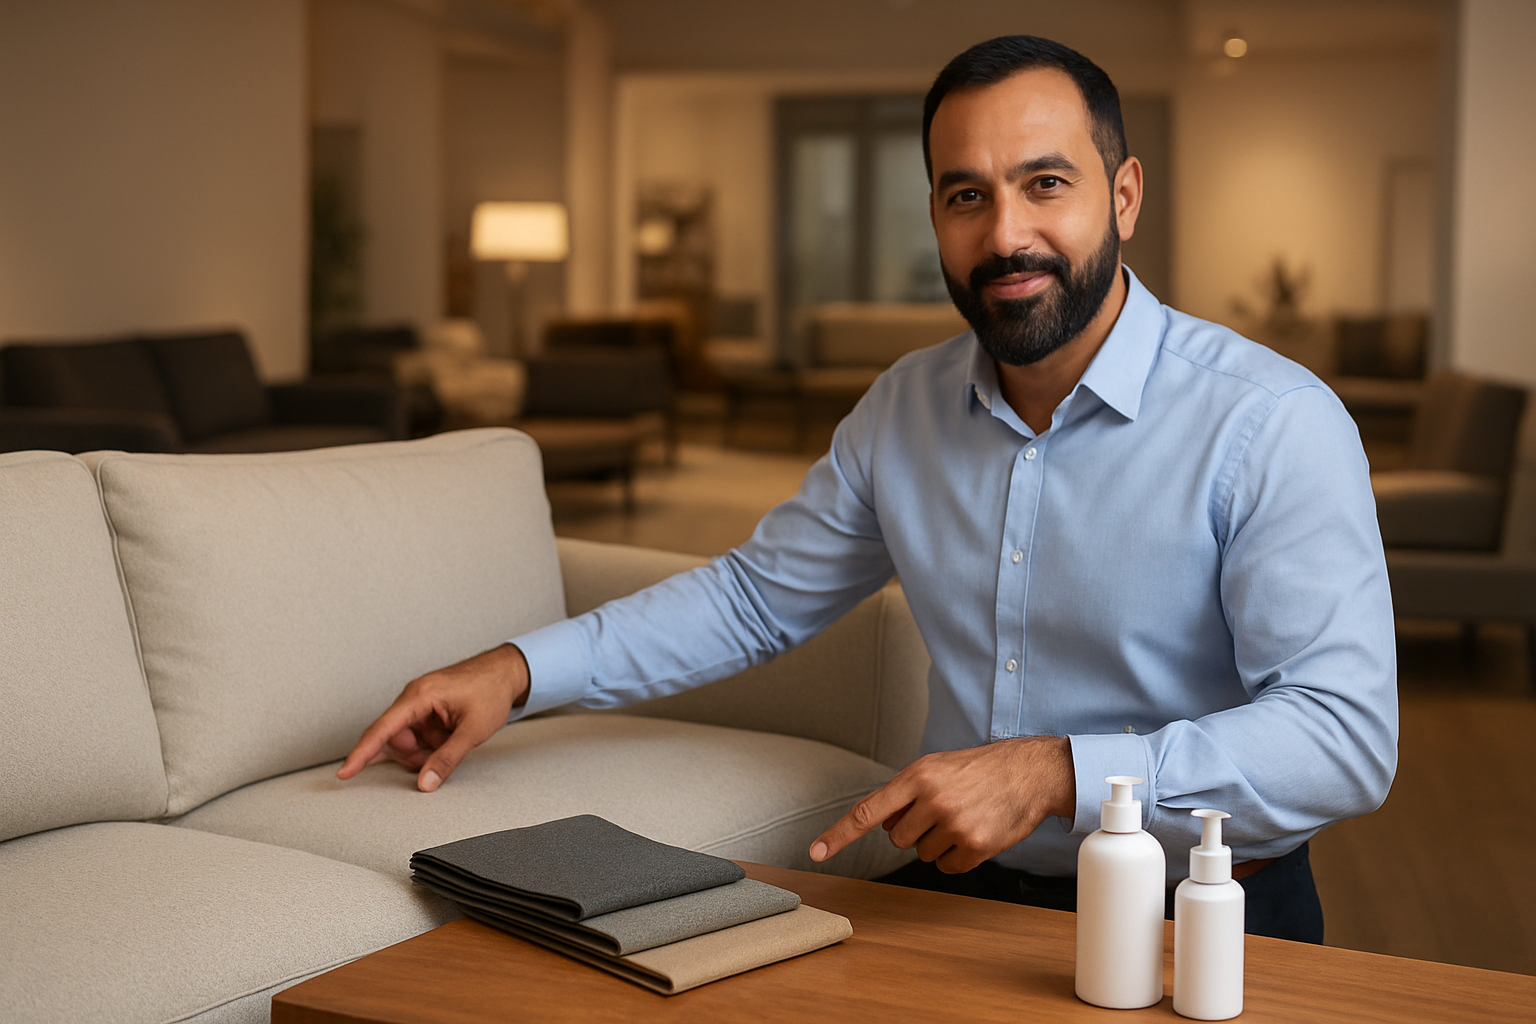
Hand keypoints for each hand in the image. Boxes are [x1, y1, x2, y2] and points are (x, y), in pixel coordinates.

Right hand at [337, 643, 529, 791]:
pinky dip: (430, 744)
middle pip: (393, 739)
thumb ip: (448, 758)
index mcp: (419, 695)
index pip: (382, 729)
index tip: (344, 773)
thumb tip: (425, 783)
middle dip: (412, 755)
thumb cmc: (491, 691)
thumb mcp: (473, 730)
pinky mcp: (427, 710)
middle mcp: (413, 697)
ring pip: (406, 740)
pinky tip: (448, 739)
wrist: (508, 671)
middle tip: (440, 755)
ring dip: (423, 751)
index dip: (361, 754)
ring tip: (450, 742)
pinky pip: (418, 735)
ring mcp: (420, 704)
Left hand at [809, 736, 1074, 872]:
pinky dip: (958, 857)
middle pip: (898, 839)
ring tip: (964, 817)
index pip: (868, 810)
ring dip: (938, 842)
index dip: (839, 834)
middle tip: (943, 811)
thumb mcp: (937, 767)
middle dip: (915, 830)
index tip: (816, 851)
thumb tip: (882, 825)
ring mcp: (954, 824)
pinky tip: (976, 833)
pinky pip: (948, 867)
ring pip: (922, 854)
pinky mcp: (975, 846)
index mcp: (917, 776)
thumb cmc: (981, 769)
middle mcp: (933, 799)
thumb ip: (906, 794)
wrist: (1031, 773)